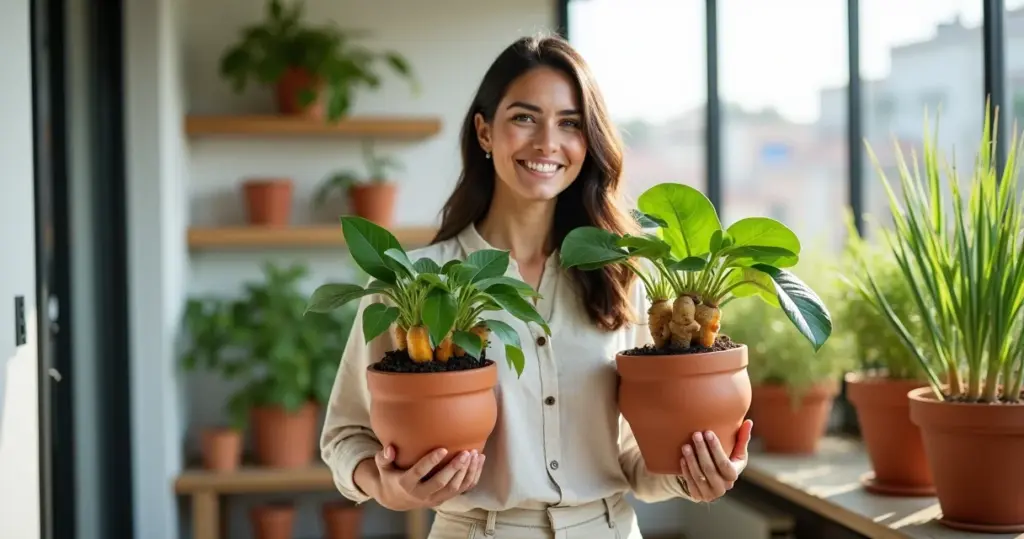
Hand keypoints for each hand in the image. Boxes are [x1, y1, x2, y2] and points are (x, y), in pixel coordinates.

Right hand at [369, 445, 484, 510]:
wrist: (396, 500)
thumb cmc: (390, 476)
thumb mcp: (383, 468)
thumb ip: (384, 458)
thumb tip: (389, 448)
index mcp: (406, 484)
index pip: (420, 473)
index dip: (431, 461)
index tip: (443, 449)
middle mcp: (421, 494)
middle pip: (441, 483)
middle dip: (454, 468)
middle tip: (466, 452)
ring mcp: (434, 499)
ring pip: (454, 489)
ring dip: (466, 472)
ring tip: (475, 454)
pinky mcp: (444, 499)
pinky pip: (461, 490)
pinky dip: (472, 476)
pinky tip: (479, 461)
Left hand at [679, 419, 752, 501]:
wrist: (709, 479)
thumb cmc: (725, 460)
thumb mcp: (735, 451)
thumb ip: (742, 438)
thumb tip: (749, 422)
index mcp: (733, 475)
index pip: (725, 464)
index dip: (716, 449)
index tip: (708, 432)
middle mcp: (723, 487)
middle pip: (710, 469)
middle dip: (702, 451)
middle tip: (695, 435)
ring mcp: (710, 494)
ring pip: (699, 477)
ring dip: (692, 460)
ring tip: (686, 446)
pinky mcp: (698, 496)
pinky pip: (691, 483)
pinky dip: (686, 470)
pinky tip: (682, 458)